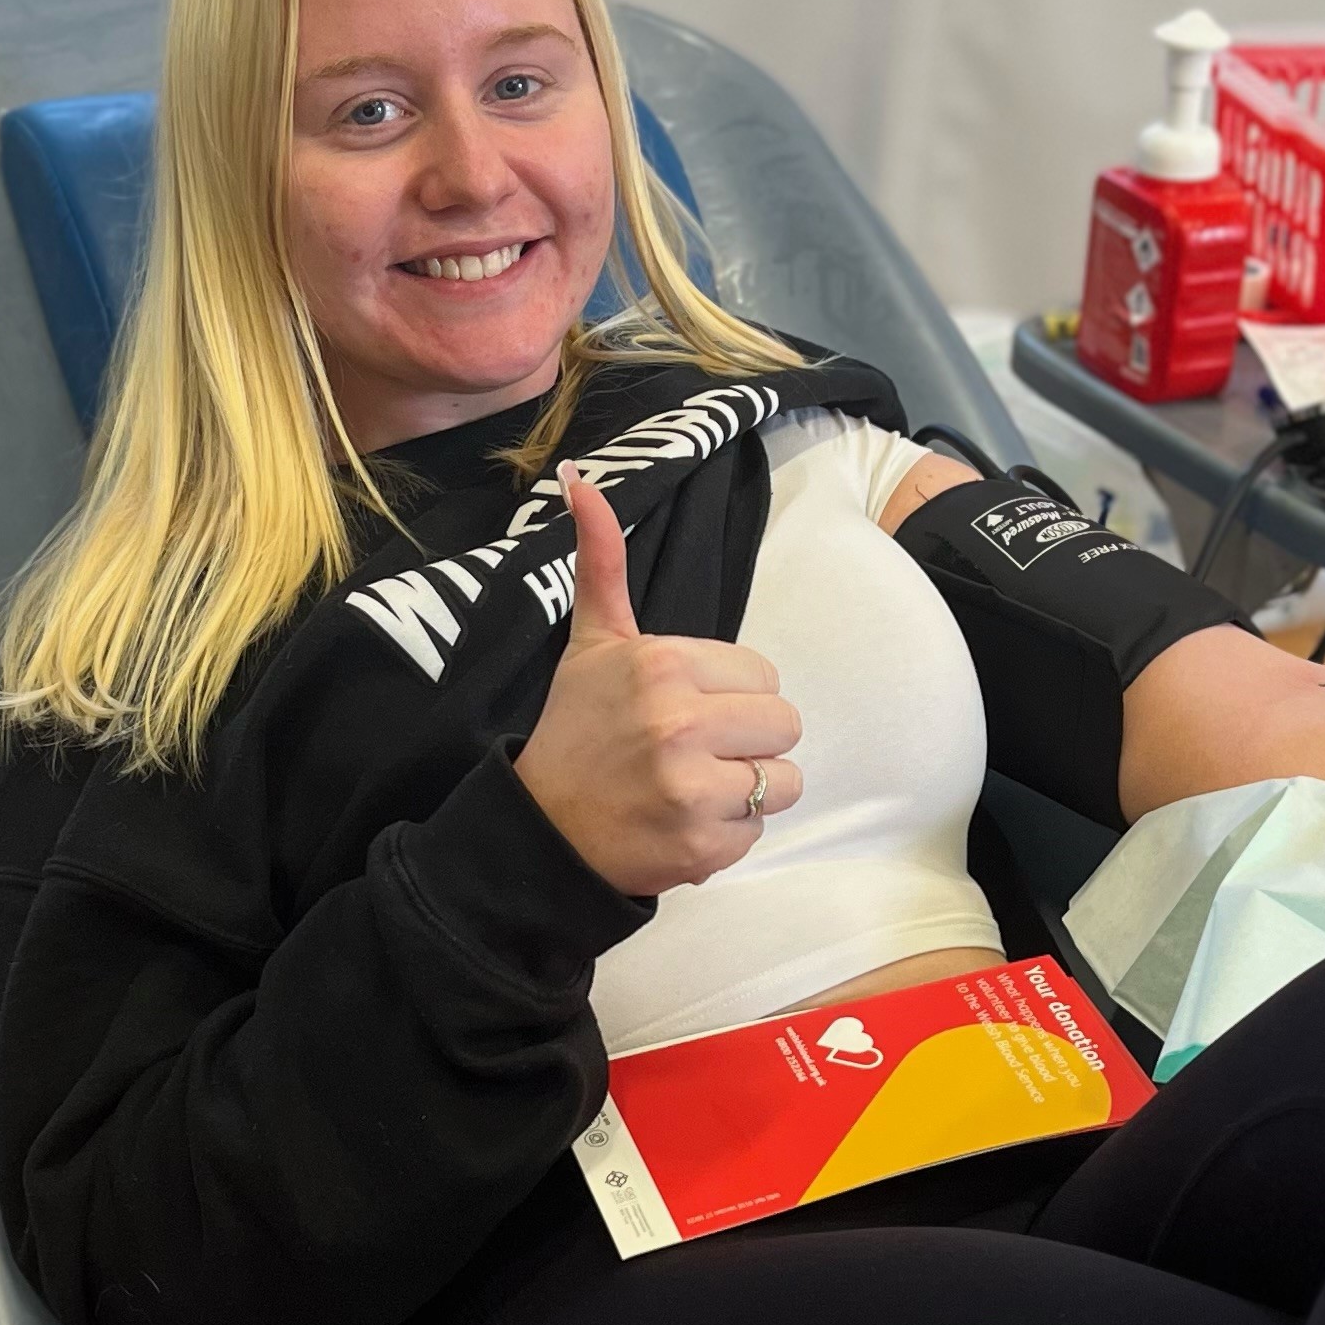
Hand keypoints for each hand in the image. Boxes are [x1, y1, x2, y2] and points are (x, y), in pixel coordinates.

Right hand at [513, 468, 802, 895]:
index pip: (763, 676)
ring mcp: (692, 788)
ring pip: (782, 781)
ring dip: (746, 791)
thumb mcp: (591, 643)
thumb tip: (582, 477)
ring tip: (693, 789)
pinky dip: (726, 835)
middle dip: (747, 743)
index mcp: (663, 664)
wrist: (539, 831)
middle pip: (784, 724)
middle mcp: (680, 722)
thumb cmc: (577, 732)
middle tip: (692, 754)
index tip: (684, 713)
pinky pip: (758, 832)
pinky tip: (682, 825)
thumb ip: (602, 563)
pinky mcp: (703, 846)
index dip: (731, 698)